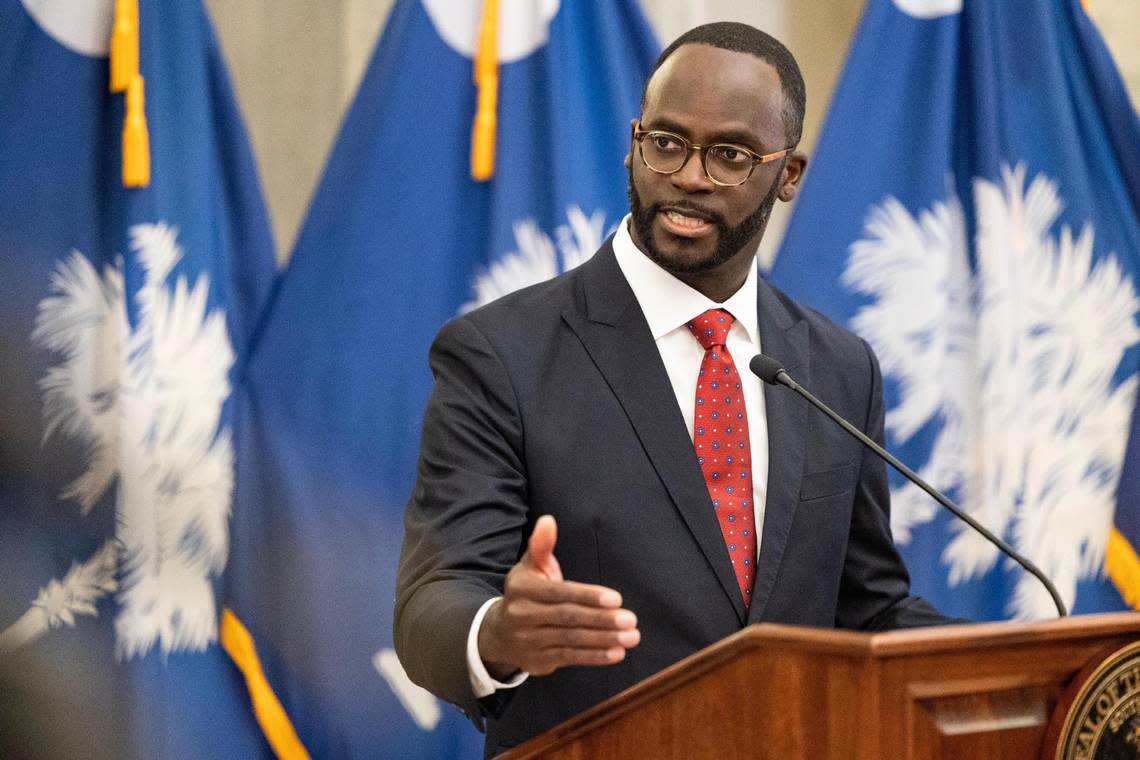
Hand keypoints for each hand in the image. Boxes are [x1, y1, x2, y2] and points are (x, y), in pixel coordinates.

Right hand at [478, 515, 639, 678]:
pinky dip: (595, 656)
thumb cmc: (526, 593)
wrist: (499, 633)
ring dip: (604, 639)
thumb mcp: (530, 567)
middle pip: (568, 617)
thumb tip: (548, 520)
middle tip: (631, 619)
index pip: (559, 593)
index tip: (616, 599)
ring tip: (631, 637)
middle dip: (602, 619)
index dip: (587, 596)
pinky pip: (570, 657)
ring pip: (571, 640)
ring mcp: (529, 641)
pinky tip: (617, 652)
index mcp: (522, 588)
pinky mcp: (538, 661)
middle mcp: (522, 615)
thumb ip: (541, 545)